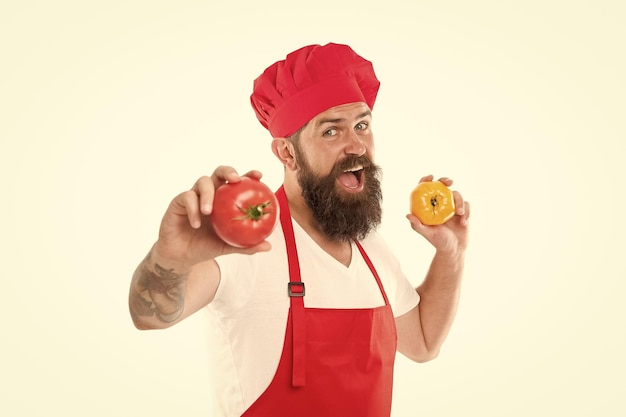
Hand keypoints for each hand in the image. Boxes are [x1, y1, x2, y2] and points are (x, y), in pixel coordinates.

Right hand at [154, 166, 271, 267]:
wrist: (182, 256)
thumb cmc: (206, 246)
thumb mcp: (228, 247)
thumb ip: (247, 246)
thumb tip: (268, 246)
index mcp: (225, 200)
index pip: (238, 183)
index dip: (249, 175)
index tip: (259, 176)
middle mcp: (211, 193)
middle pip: (220, 172)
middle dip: (229, 171)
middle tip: (235, 180)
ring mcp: (195, 195)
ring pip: (203, 182)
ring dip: (208, 194)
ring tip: (209, 211)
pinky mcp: (178, 201)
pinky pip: (187, 198)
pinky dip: (193, 209)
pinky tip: (196, 223)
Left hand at [406, 175, 469, 254]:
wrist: (454, 249)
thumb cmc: (438, 242)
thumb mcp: (427, 234)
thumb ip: (417, 226)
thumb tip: (408, 215)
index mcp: (429, 207)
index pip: (425, 190)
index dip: (426, 181)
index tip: (431, 177)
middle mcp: (440, 204)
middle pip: (442, 186)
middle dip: (445, 181)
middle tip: (449, 182)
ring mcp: (452, 207)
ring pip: (457, 195)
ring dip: (459, 201)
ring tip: (460, 214)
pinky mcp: (463, 211)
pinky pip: (466, 205)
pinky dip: (466, 212)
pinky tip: (464, 222)